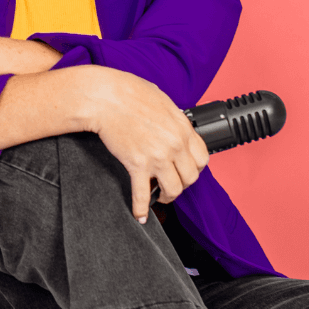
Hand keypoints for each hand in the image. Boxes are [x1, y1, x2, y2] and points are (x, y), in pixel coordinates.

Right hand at [80, 67, 210, 222]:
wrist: (106, 98)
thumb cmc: (130, 93)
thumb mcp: (164, 102)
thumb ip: (175, 120)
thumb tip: (177, 129)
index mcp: (183, 128)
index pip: (202, 158)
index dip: (196, 167)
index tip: (188, 170)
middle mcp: (174, 145)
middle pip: (191, 177)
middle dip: (183, 183)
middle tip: (174, 182)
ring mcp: (157, 157)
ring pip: (173, 190)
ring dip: (168, 196)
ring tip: (161, 196)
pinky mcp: (137, 165)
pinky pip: (143, 195)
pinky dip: (141, 208)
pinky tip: (140, 215)